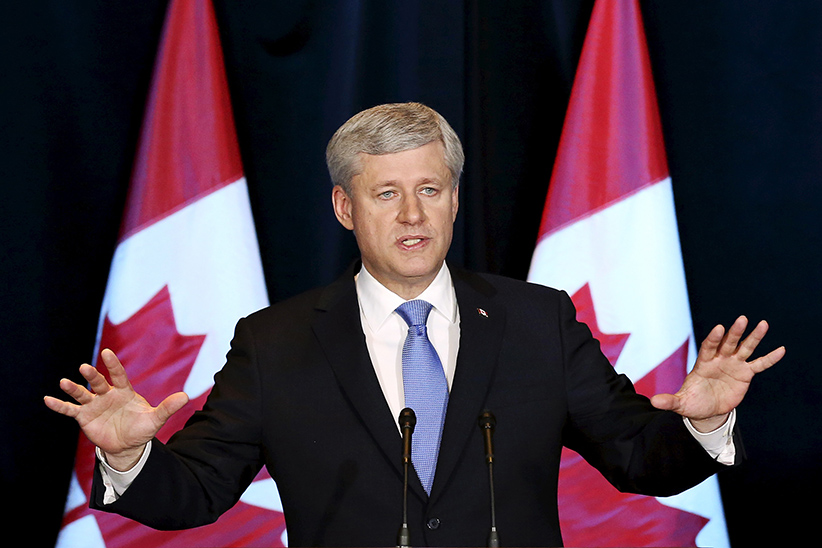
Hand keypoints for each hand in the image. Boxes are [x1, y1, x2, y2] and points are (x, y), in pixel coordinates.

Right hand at [44, 348, 188, 469]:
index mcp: (124, 391)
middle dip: (92, 376)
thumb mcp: (155, 419)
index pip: (118, 375)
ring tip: (63, 382)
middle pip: (98, 383)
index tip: (106, 353)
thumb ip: (167, 407)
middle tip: (84, 367)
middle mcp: (107, 395)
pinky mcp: (84, 418)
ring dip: (73, 389)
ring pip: (82, 394)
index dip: (113, 365)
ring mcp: (94, 405)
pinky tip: (48, 399)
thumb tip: (186, 396)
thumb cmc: (141, 428)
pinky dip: (60, 405)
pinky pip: (70, 410)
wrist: (127, 445)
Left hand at [650, 316, 784, 431]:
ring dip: (753, 337)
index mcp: (703, 363)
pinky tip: (781, 350)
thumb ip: (670, 401)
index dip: (713, 338)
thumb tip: (653, 402)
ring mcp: (733, 365)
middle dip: (735, 333)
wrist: (707, 410)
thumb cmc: (693, 402)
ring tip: (763, 324)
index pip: (708, 347)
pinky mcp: (745, 374)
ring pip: (745, 349)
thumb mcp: (681, 403)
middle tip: (742, 319)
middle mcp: (719, 360)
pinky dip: (769, 358)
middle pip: (728, 343)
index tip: (719, 328)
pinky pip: (759, 365)